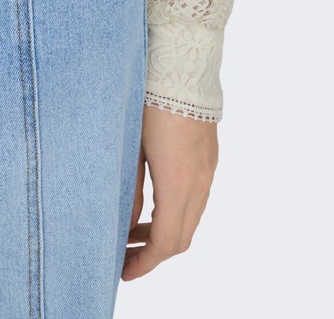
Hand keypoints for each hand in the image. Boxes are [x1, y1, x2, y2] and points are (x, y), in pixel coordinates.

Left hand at [121, 104, 218, 280]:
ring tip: (134, 231)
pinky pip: (197, 199)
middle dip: (153, 254)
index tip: (124, 270)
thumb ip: (130, 189)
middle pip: (182, 238)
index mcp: (177, 182)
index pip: (165, 242)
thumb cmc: (148, 100)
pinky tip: (155, 204)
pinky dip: (177, 213)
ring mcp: (208, 170)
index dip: (144, 263)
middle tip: (125, 255)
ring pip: (191, 219)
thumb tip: (126, 223)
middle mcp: (199, 182)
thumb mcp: (130, 145)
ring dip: (165, 233)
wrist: (182, 64)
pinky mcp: (210, 157)